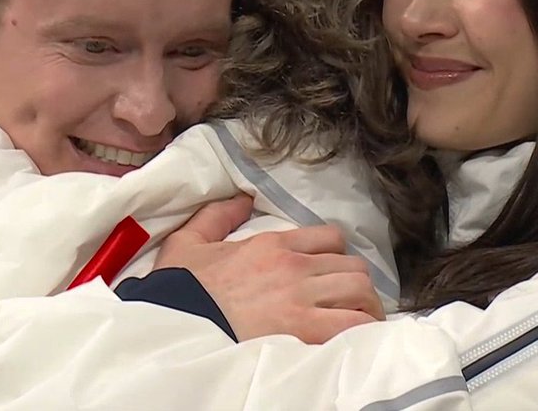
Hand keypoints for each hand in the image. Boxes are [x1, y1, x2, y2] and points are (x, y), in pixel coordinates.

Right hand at [155, 195, 384, 343]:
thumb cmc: (179, 290)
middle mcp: (294, 266)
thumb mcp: (188, 243)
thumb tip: (242, 198)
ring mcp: (302, 298)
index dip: (336, 254)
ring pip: (360, 290)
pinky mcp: (305, 330)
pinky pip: (353, 324)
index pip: (330, 238)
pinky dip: (362, 330)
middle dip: (355, 283)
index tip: (330, 272)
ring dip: (363, 306)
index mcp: (272, 245)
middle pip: (352, 265)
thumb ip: (217, 216)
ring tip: (356, 321)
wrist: (174, 327)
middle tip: (348, 302)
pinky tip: (356, 339)